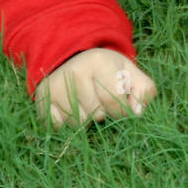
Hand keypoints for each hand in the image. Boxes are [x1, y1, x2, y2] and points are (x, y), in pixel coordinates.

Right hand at [34, 48, 156, 128]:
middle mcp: (74, 71)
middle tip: (101, 101)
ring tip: (86, 103)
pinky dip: (69, 123)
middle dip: (103, 114)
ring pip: (78, 122)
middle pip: (95, 113)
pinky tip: (72, 108)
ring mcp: (55, 85)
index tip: (121, 109)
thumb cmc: (108, 72)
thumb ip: (145, 91)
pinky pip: (60, 126)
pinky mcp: (42, 98)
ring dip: (87, 120)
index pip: (112, 100)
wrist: (73, 60)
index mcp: (99, 62)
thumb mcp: (131, 74)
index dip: (120, 111)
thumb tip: (137, 113)